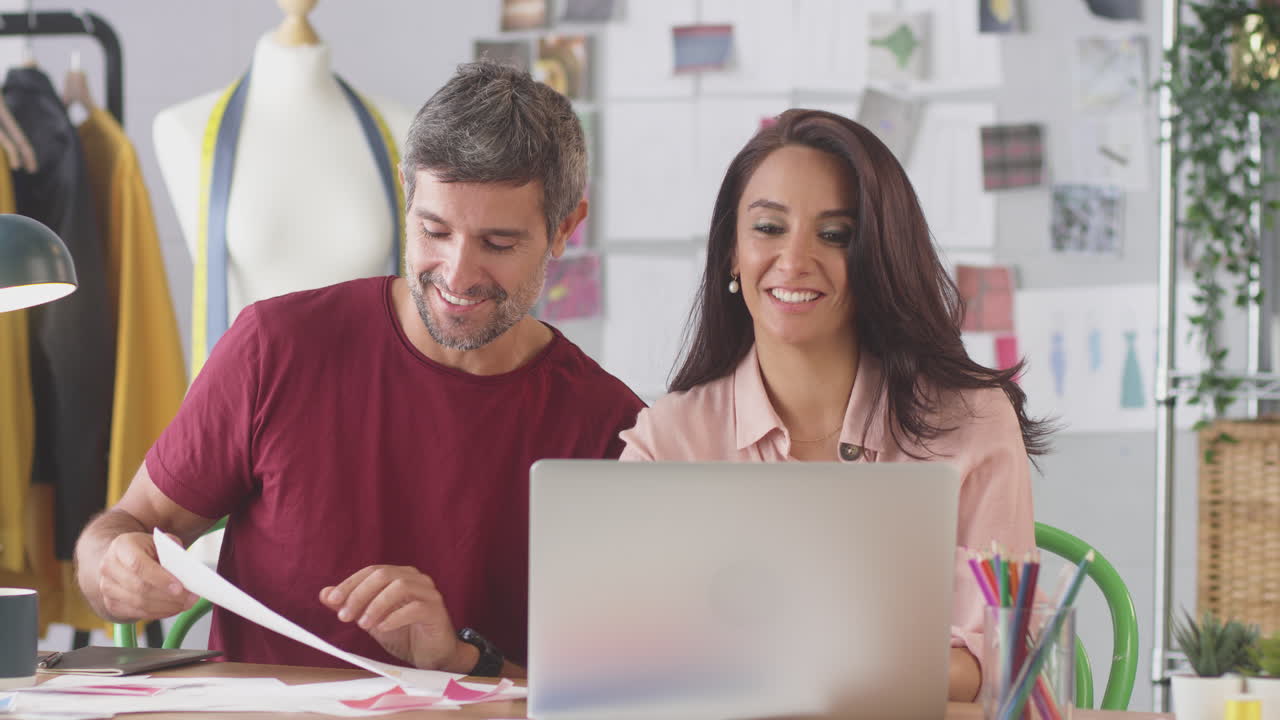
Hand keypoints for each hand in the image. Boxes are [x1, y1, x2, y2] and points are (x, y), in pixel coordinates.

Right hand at [97, 531, 198, 620]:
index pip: (138, 565)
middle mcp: (109, 567)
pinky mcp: (111, 604)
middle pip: (140, 587)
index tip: (180, 587)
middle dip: (169, 596)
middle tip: (190, 598)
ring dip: (166, 607)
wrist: (121, 560)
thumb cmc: (143, 550)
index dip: (160, 578)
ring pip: (139, 603)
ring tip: (185, 604)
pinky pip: (137, 613)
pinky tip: (172, 609)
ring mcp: (107, 587)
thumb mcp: (158, 542)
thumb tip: (185, 568)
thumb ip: (171, 550)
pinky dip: (158, 613)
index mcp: (121, 546)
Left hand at [320, 566, 472, 672]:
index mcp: (400, 576)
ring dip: (376, 605)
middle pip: (383, 574)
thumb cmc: (404, 635)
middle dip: (359, 594)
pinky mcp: (436, 610)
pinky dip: (394, 617)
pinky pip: (415, 607)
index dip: (350, 583)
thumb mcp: (371, 620)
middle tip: (344, 616)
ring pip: (400, 586)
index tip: (333, 600)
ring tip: (363, 625)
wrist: (432, 656)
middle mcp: (416, 579)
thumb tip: (324, 593)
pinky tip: (383, 628)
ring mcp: (428, 593)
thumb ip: (352, 606)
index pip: (371, 571)